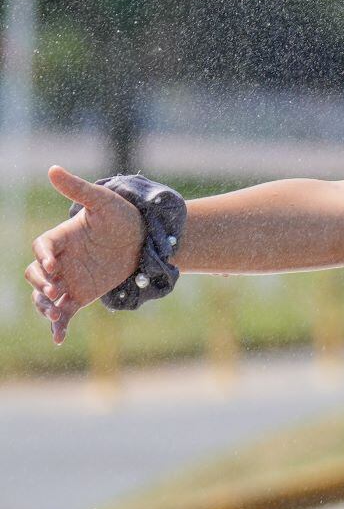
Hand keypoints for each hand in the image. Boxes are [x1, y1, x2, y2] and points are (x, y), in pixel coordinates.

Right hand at [23, 166, 141, 344]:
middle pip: (35, 276)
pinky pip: (64, 313)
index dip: (44, 257)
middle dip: (42, 284)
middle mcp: (59, 261)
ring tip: (57, 315)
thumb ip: (78, 189)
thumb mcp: (102, 201)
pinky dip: (59, 326)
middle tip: (57, 291)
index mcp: (59, 238)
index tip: (54, 265)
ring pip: (44, 297)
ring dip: (45, 306)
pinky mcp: (80, 295)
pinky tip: (59, 339)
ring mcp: (68, 279)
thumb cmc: (121, 215)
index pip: (41, 249)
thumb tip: (52, 168)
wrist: (143, 239)